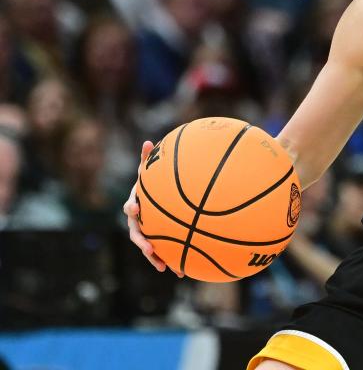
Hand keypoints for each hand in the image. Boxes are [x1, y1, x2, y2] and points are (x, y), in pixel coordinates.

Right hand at [122, 141, 180, 275]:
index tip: (135, 209)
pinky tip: (183, 271)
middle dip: (142, 243)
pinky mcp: (155, 242)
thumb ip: (147, 159)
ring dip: (155, 258)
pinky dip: (171, 261)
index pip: (130, 206)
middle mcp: (137, 222)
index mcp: (136, 204)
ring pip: (148, 248)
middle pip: (136, 234)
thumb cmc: (150, 185)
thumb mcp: (148, 172)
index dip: (131, 207)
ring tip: (164, 267)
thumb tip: (148, 141)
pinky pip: (162, 252)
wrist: (150, 201)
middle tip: (149, 248)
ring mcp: (145, 233)